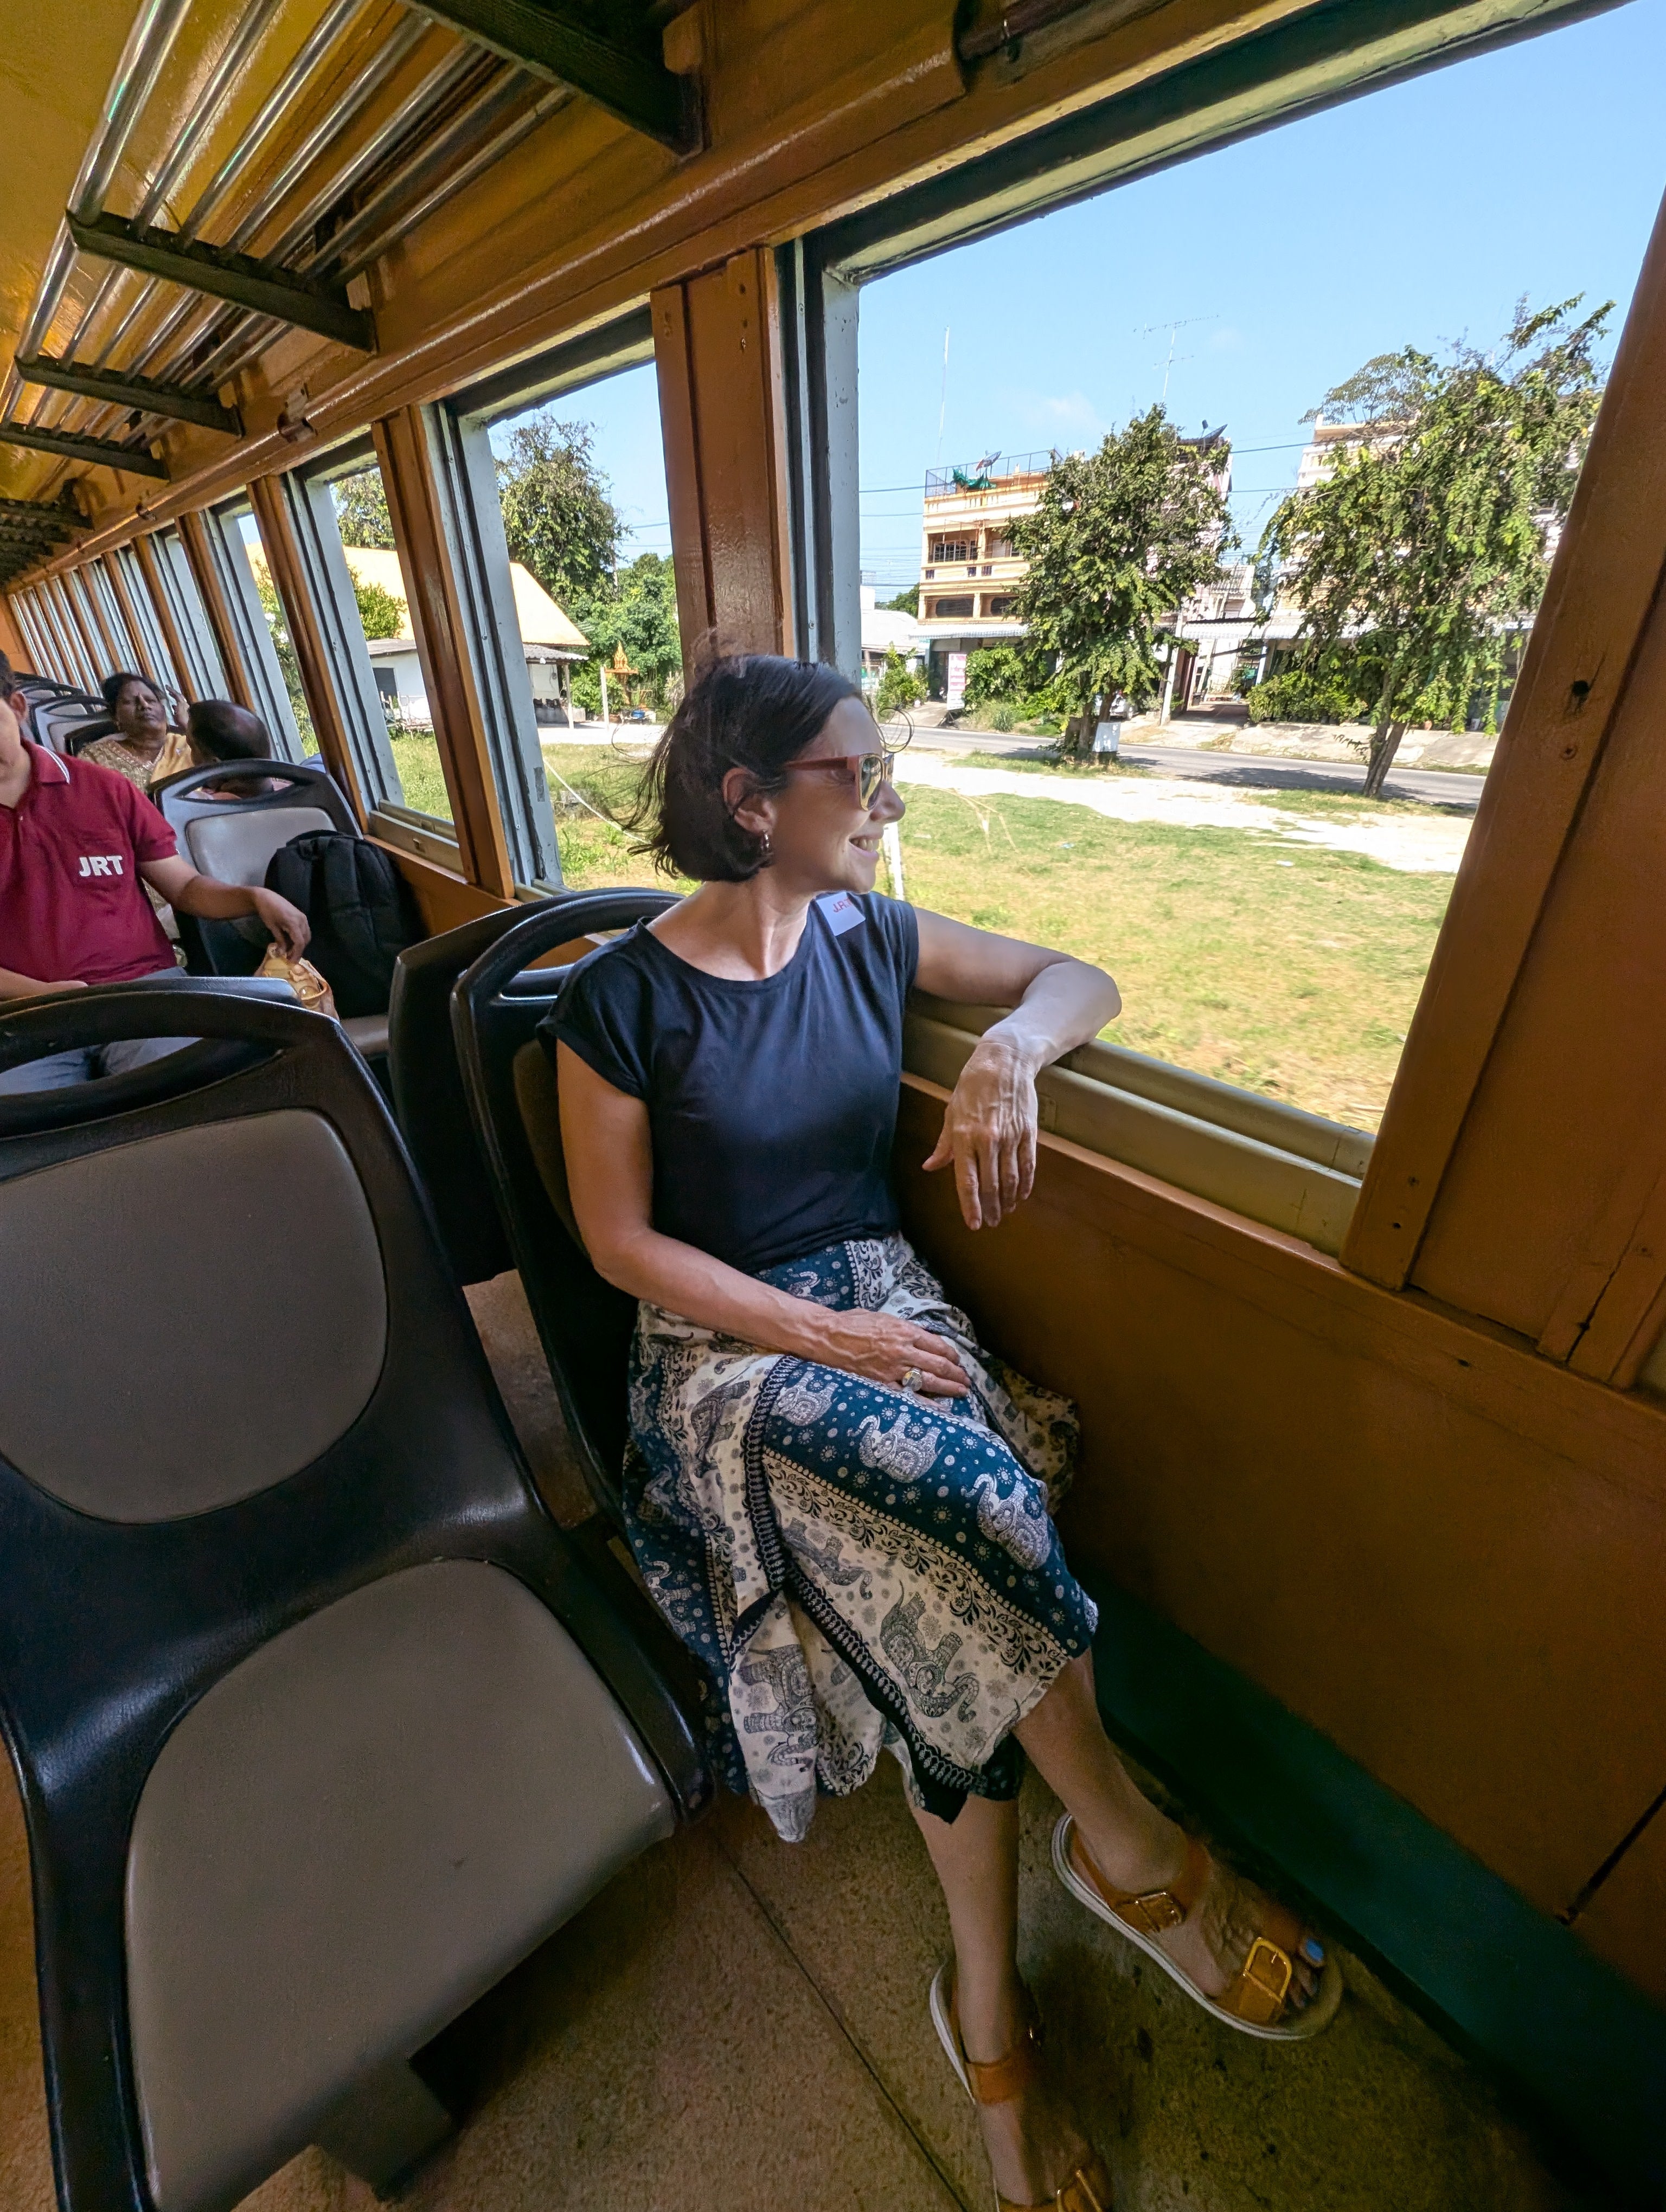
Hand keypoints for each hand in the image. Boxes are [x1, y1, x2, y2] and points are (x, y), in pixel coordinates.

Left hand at [252, 887, 309, 959]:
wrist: (266, 897)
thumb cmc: (267, 911)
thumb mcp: (272, 927)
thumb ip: (280, 940)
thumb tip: (283, 953)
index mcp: (294, 922)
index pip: (300, 942)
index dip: (296, 953)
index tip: (291, 962)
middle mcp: (302, 920)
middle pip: (305, 940)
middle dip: (298, 950)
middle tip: (289, 957)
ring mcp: (303, 917)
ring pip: (306, 936)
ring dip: (300, 944)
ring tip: (289, 950)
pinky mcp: (301, 916)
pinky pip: (304, 930)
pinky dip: (299, 937)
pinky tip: (291, 941)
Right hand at [810, 1308, 967, 1397]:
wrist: (828, 1336)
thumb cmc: (851, 1323)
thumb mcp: (882, 1318)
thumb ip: (901, 1329)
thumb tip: (916, 1336)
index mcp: (905, 1331)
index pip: (938, 1344)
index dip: (951, 1355)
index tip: (957, 1361)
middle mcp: (904, 1350)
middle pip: (939, 1364)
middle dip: (956, 1374)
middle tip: (965, 1380)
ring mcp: (894, 1369)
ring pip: (930, 1380)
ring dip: (949, 1387)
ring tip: (961, 1392)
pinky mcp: (882, 1384)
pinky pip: (909, 1396)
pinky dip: (927, 1404)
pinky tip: (940, 1410)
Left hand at [923, 1035, 1037, 1230]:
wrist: (1003, 1063)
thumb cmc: (971, 1087)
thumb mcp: (951, 1113)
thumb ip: (943, 1145)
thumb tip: (929, 1167)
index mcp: (964, 1137)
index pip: (967, 1181)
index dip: (971, 1206)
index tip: (974, 1224)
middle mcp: (987, 1141)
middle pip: (990, 1185)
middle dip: (990, 1208)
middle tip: (992, 1222)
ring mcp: (1010, 1138)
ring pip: (1010, 1179)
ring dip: (1008, 1200)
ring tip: (1005, 1212)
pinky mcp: (1028, 1133)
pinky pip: (1028, 1166)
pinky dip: (1025, 1184)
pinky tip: (1021, 1195)